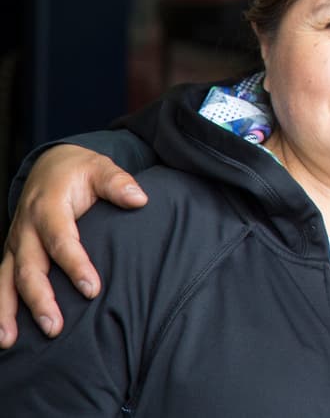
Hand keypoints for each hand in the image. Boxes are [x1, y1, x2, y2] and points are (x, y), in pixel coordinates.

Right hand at [0, 145, 147, 347]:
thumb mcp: (101, 168)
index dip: (75, 265)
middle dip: (40, 300)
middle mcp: (26, 229)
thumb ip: (118, 183)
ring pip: (7, 281)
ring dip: (7, 312)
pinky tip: (2, 335)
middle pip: (30, 269)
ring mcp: (15, 243)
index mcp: (48, 208)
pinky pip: (1, 282)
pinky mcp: (12, 254)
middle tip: (54, 328)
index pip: (61, 241)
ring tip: (11, 342)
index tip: (92, 290)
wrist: (50, 165)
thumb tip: (139, 198)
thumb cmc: (80, 171)